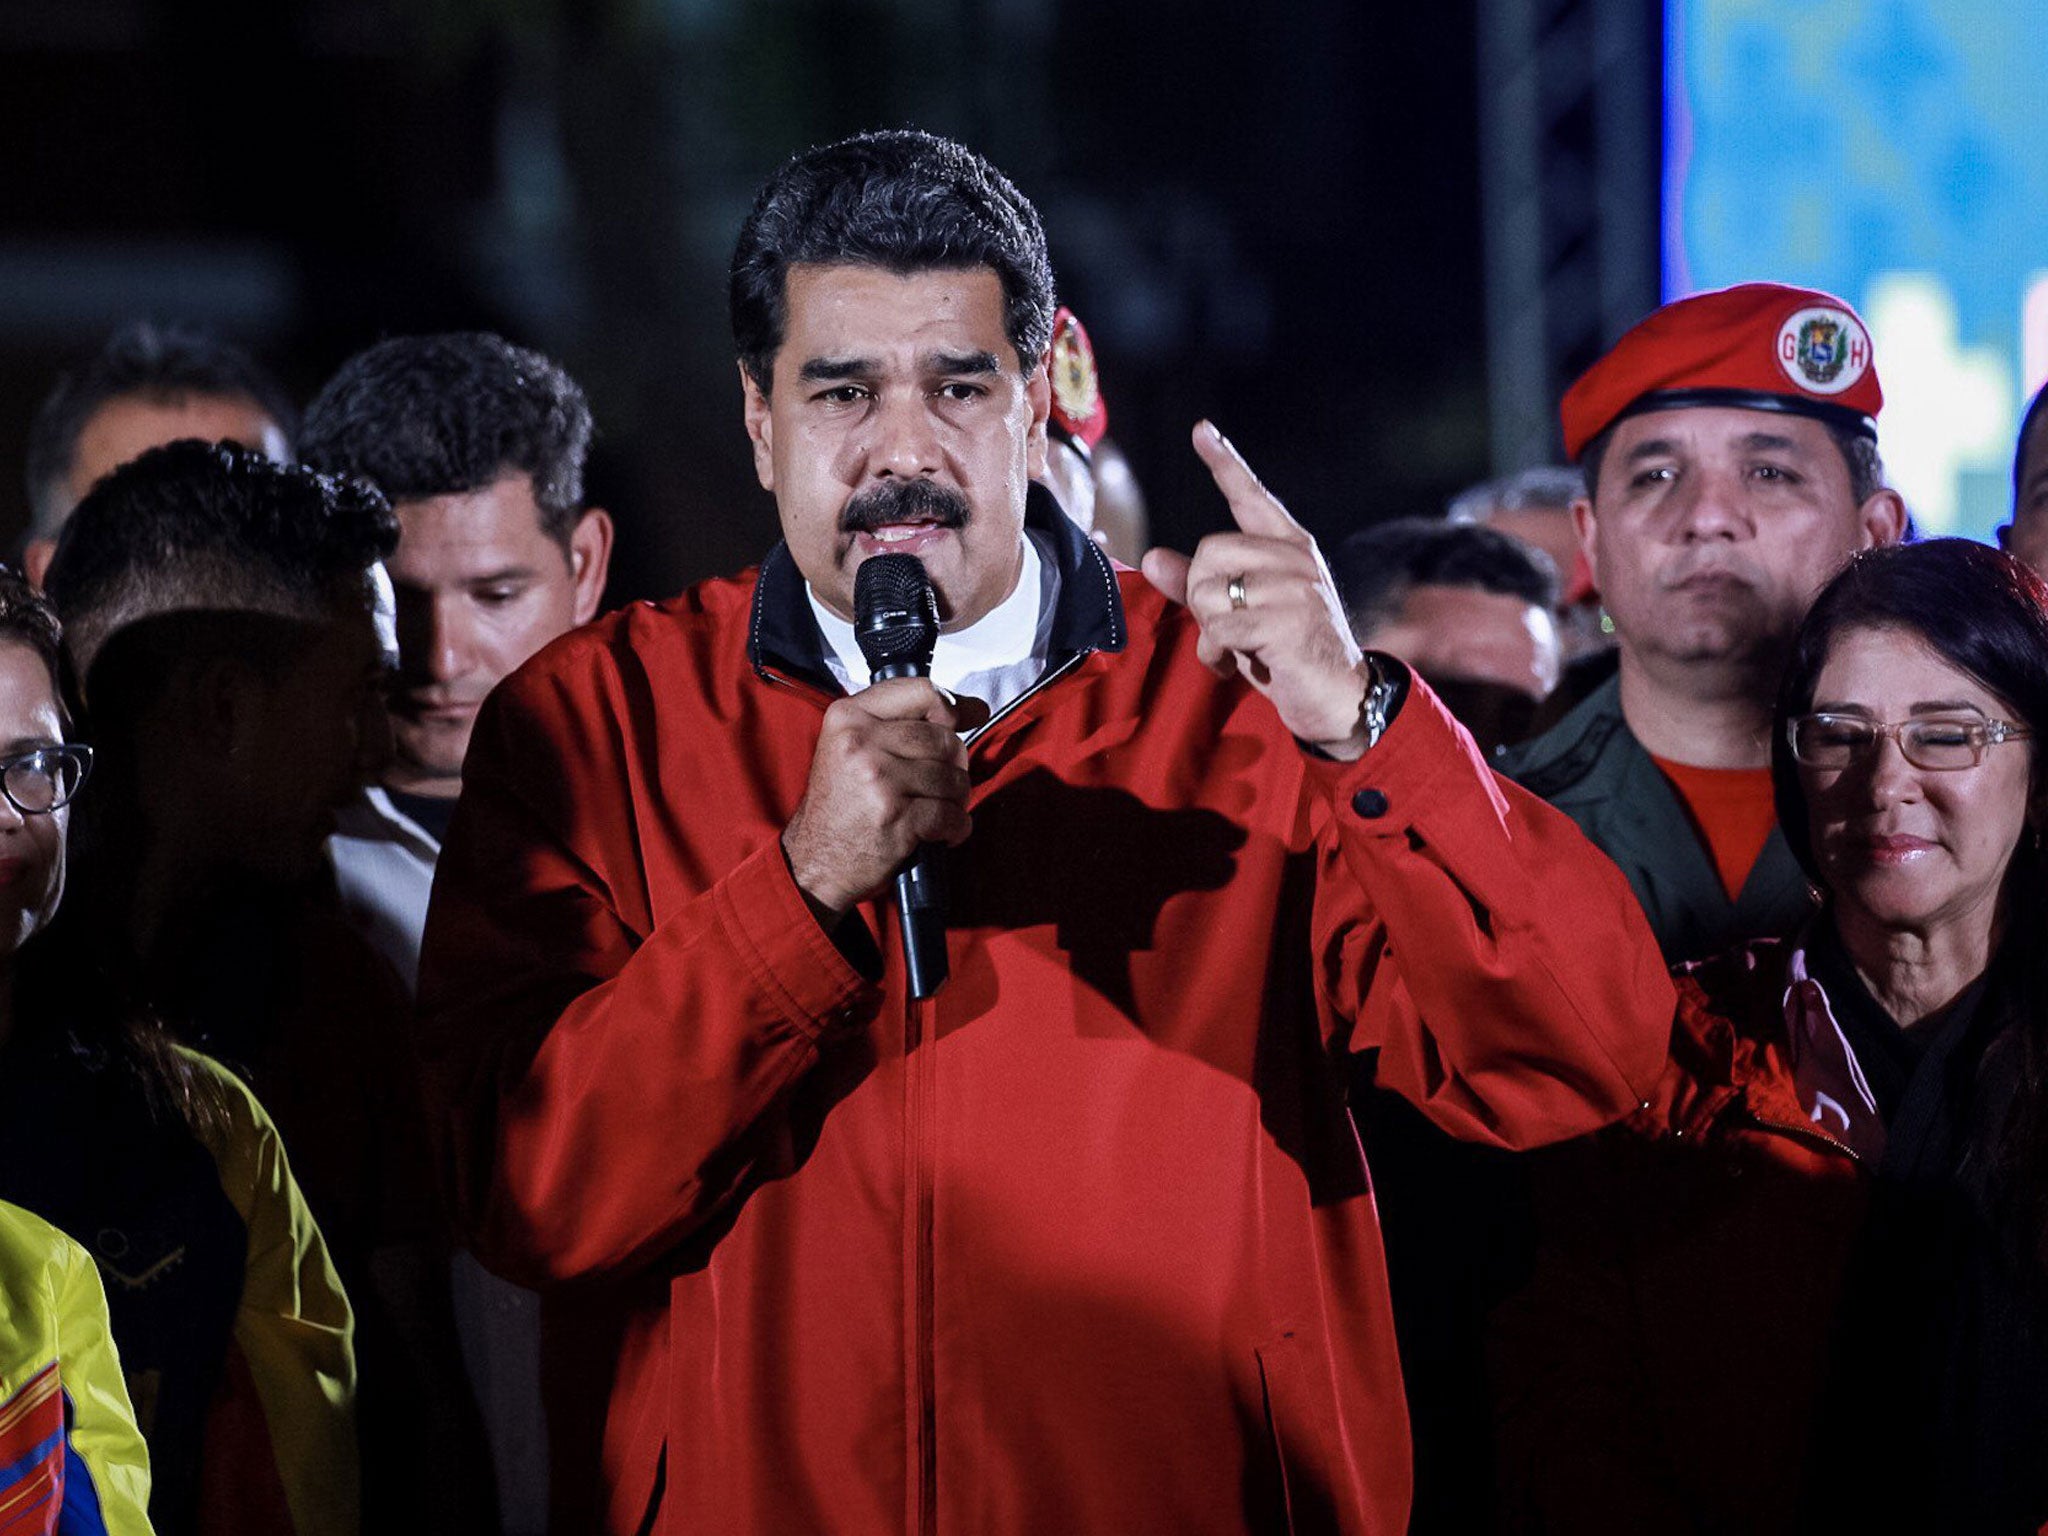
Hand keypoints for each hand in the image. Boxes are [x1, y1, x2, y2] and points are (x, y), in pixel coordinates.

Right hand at [783, 678, 971, 921]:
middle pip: (945, 739)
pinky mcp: (896, 818)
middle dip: (953, 766)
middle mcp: (861, 743)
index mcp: (849, 717)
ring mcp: (878, 780)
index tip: (969, 715)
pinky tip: (940, 833)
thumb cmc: (840, 806)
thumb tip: (973, 708)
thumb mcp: (851, 747)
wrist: (815, 860)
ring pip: (953, 778)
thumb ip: (901, 723)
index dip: (953, 706)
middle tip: (937, 786)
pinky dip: (955, 828)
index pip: (922, 691)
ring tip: (933, 810)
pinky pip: (952, 815)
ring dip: (955, 800)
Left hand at [1140, 422, 1373, 758]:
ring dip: (1209, 629)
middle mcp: (1295, 559)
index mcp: (1289, 547)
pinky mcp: (1287, 621)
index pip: (1251, 496)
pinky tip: (1239, 663)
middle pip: (1209, 552)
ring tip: (1236, 648)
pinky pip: (1219, 626)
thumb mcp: (1239, 613)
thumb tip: (1153, 556)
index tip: (1201, 429)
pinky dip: (1217, 651)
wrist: (1338, 698)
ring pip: (1209, 590)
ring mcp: (1294, 588)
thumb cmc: (1285, 653)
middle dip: (1201, 595)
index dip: (1224, 462)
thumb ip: (1198, 584)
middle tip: (1225, 626)